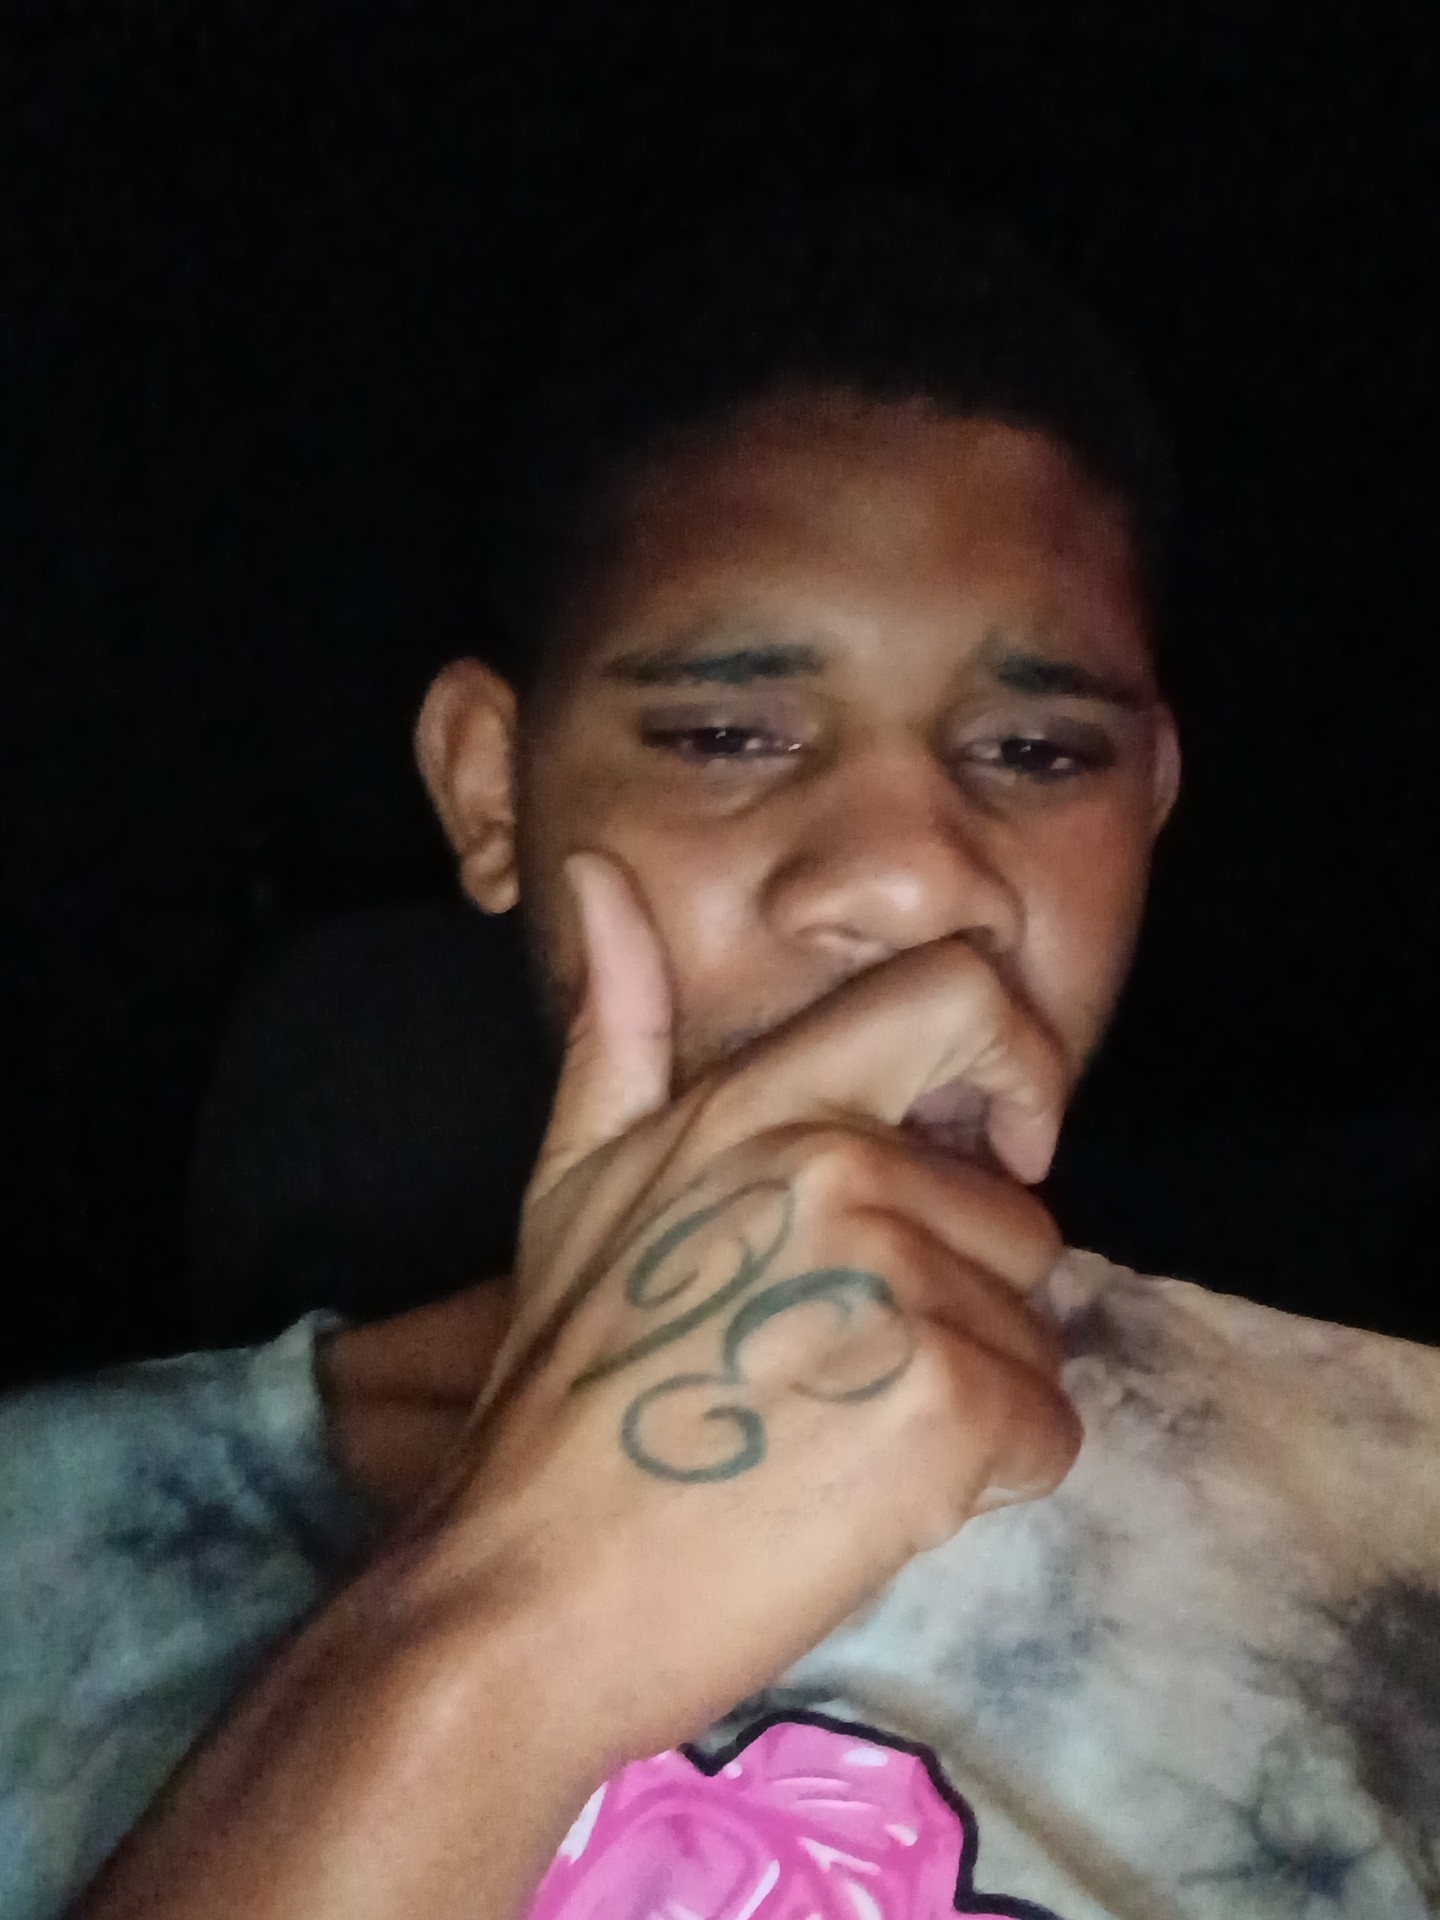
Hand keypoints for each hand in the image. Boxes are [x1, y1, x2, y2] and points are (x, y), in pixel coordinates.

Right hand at [412, 853, 1079, 1776]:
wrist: (530, 1589)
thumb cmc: (562, 1394)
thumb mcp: (572, 1183)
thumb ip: (615, 1025)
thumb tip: (596, 877)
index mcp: (758, 1102)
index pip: (960, 995)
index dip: (1012, 1067)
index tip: (985, 1155)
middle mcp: (837, 1165)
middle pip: (1019, 1214)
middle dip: (960, 1303)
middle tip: (829, 1374)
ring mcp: (893, 1280)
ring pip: (1035, 1335)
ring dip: (965, 1400)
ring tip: (831, 1438)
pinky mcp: (941, 1404)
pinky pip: (1045, 1433)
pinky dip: (984, 1482)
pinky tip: (867, 1498)